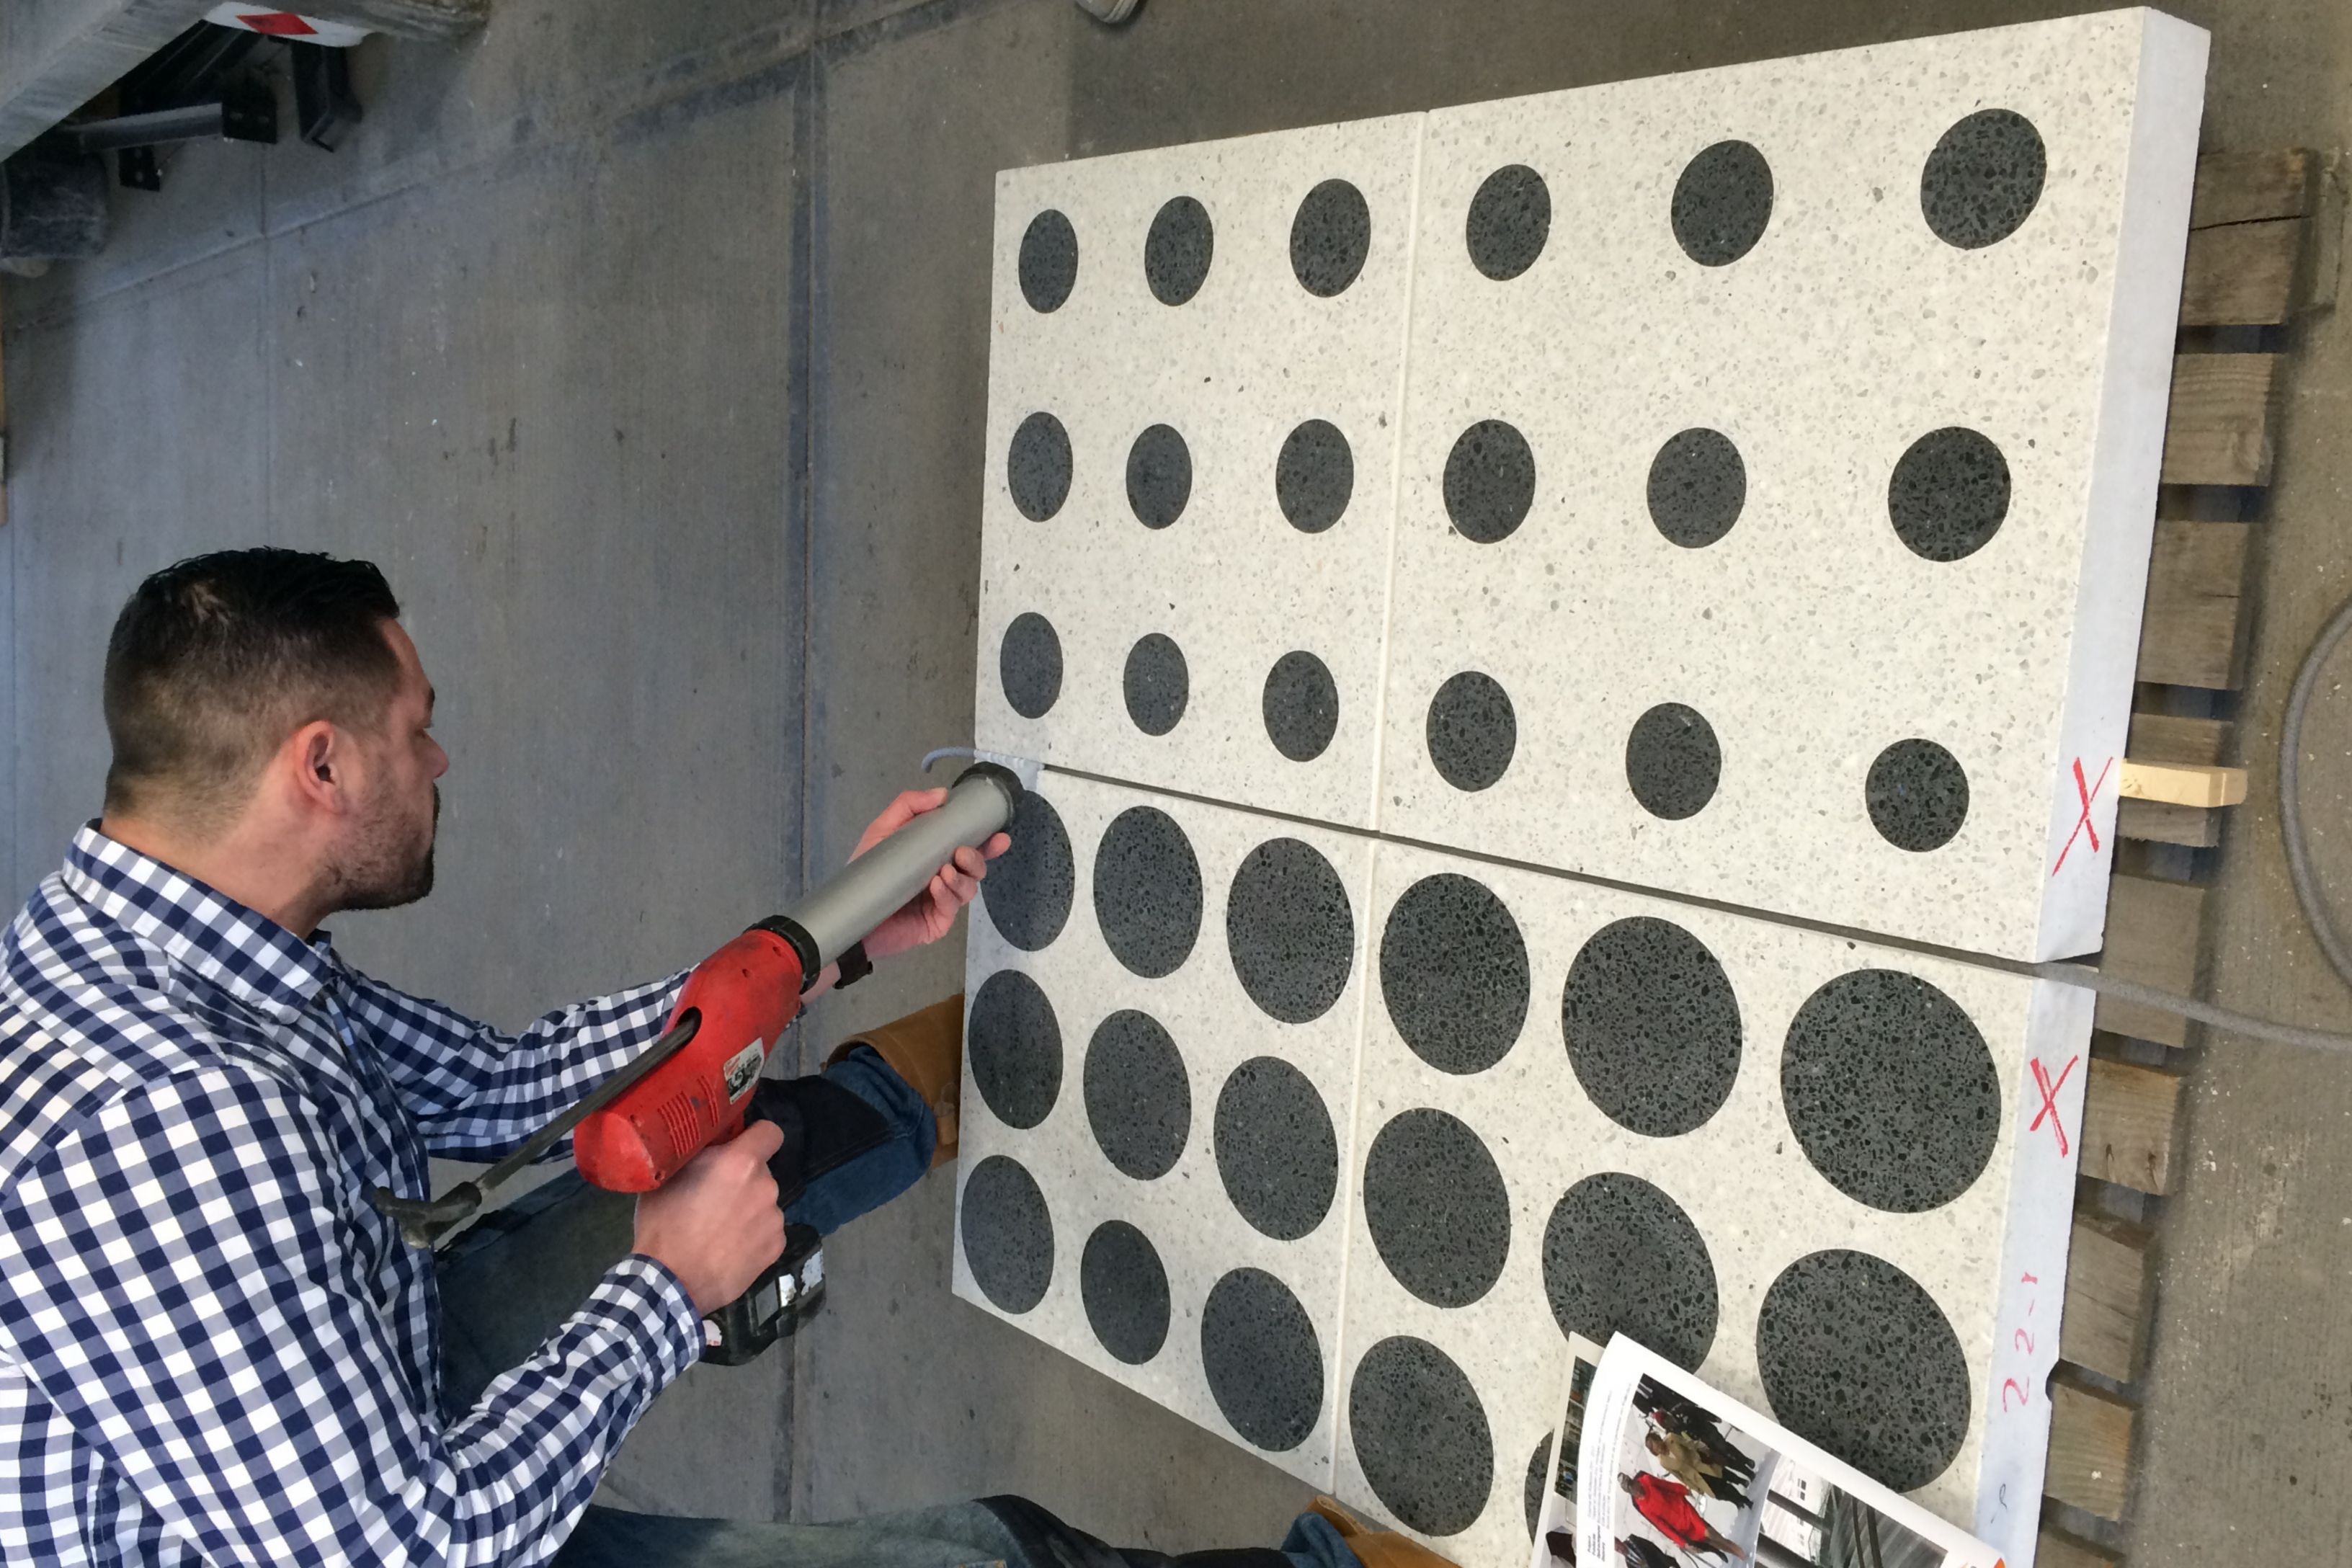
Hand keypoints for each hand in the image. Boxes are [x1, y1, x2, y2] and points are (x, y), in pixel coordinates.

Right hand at [632, 1120, 785, 1316]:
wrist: (671, 1282)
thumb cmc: (664, 1224)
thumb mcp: (671, 1176)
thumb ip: (699, 1155)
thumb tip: (712, 1147)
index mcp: (741, 1162)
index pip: (770, 1132)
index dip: (756, 1137)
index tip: (742, 1147)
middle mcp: (766, 1186)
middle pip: (760, 1172)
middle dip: (742, 1180)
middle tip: (715, 1199)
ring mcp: (774, 1218)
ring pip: (763, 1203)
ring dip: (748, 1210)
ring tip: (719, 1231)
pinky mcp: (777, 1246)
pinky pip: (767, 1231)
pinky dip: (753, 1237)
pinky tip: (730, 1249)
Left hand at [852, 787, 1011, 960]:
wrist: (851, 913)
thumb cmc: (868, 871)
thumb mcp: (883, 830)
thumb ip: (908, 806)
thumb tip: (942, 794)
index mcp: (936, 856)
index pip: (970, 848)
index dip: (988, 843)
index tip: (999, 837)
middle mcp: (944, 878)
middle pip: (976, 869)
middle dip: (976, 859)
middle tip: (961, 853)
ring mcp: (942, 902)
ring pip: (969, 888)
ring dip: (961, 878)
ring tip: (944, 872)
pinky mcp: (936, 923)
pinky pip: (952, 908)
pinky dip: (947, 895)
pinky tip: (936, 888)